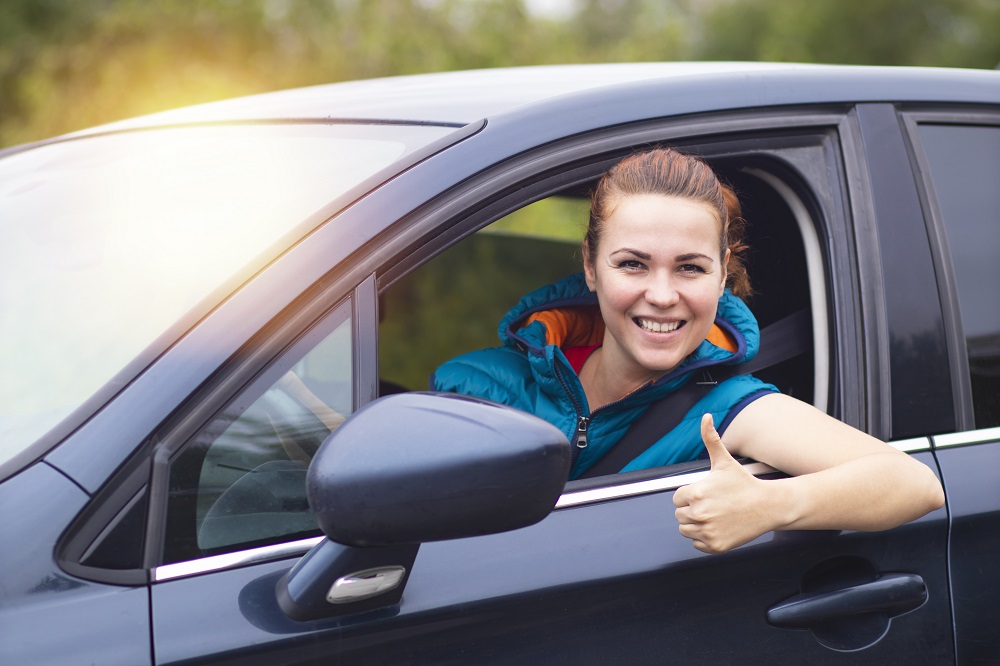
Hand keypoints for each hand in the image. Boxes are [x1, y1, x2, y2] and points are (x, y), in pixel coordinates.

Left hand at [672, 414, 772, 553]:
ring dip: (696, 524)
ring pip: (685, 530)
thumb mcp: (724, 461)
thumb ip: (711, 438)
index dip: (690, 495)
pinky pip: (696, 544)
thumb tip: (706, 416)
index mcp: (696, 493)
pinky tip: (719, 526)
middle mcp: (699, 514)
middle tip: (713, 504)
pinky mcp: (715, 546)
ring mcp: (707, 532)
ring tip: (715, 514)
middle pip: (680, 514)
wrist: (768, 506)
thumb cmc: (744, 483)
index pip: (677, 498)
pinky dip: (704, 537)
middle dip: (692, 509)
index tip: (706, 493)